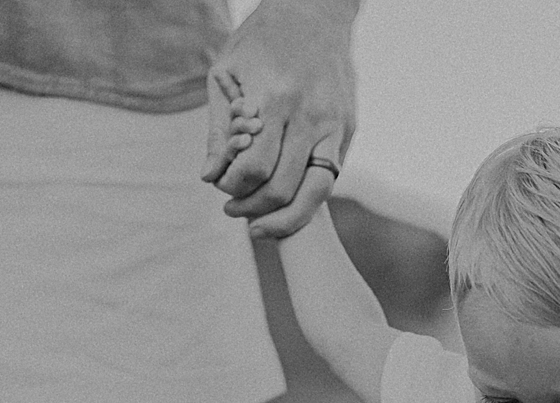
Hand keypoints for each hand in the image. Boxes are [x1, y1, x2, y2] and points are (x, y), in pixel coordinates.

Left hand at [203, 0, 358, 240]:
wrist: (314, 11)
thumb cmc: (261, 42)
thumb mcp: (226, 75)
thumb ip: (219, 131)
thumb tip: (210, 176)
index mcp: (275, 98)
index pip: (253, 168)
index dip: (232, 187)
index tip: (222, 185)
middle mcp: (310, 114)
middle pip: (281, 188)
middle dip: (251, 209)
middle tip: (232, 209)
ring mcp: (335, 123)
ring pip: (314, 195)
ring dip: (283, 220)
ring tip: (259, 225)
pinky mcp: (349, 129)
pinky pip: (328, 179)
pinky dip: (304, 199)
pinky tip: (283, 199)